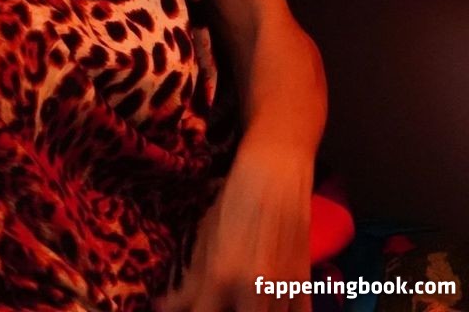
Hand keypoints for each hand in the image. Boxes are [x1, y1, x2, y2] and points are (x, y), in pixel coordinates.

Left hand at [158, 137, 313, 311]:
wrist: (275, 174)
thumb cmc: (232, 202)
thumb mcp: (203, 239)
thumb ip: (191, 281)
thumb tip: (166, 307)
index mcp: (221, 277)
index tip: (174, 310)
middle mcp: (253, 290)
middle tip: (209, 302)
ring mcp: (283, 291)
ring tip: (234, 300)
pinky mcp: (304, 286)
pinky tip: (261, 306)